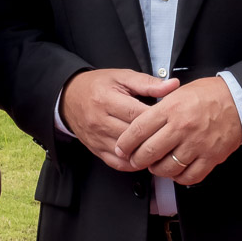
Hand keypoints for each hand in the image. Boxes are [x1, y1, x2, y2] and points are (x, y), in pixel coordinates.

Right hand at [61, 68, 178, 170]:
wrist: (69, 97)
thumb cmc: (97, 85)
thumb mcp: (121, 77)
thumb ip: (147, 83)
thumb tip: (172, 86)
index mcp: (106, 99)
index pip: (136, 114)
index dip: (156, 118)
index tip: (171, 117)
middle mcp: (99, 121)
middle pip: (132, 135)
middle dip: (153, 136)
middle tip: (170, 134)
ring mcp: (97, 137)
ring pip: (126, 152)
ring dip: (144, 152)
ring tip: (160, 147)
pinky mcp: (95, 149)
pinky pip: (117, 163)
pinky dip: (133, 163)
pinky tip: (144, 157)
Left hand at [114, 77, 241, 184]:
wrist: (238, 100)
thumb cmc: (208, 95)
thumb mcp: (178, 92)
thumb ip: (158, 109)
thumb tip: (138, 125)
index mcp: (171, 108)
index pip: (139, 129)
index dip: (125, 143)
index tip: (121, 148)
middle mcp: (182, 127)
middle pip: (149, 152)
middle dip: (137, 160)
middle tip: (135, 160)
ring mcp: (197, 144)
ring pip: (167, 168)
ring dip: (157, 170)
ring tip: (156, 165)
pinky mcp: (211, 157)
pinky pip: (189, 176)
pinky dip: (179, 178)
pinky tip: (176, 171)